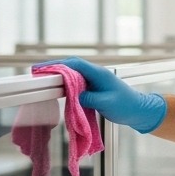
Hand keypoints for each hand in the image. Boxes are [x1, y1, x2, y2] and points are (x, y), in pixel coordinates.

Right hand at [44, 57, 167, 133]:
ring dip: (58, 76)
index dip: (58, 65)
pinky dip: (65, 84)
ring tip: (42, 80)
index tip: (42, 69)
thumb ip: (89, 98)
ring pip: (72, 74)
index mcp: (99, 74)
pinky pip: (76, 83)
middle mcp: (95, 74)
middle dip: (54, 68)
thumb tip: (73, 95)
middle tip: (36, 73)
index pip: (75, 64)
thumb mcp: (107, 103)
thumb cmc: (126, 106)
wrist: (138, 110)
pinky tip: (56, 88)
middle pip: (71, 66)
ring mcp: (94, 80)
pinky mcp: (93, 88)